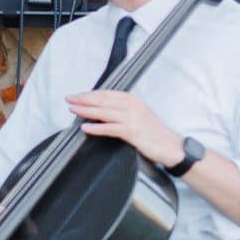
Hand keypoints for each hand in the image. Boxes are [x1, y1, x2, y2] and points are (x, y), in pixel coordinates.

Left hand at [65, 89, 181, 164]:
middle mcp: (132, 105)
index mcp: (133, 99)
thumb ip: (120, 109)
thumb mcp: (137, 114)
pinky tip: (85, 127)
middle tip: (69, 99)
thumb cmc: (152, 132)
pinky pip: (109, 128)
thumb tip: (97, 108)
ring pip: (103, 112)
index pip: (106, 94)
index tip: (76, 96)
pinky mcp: (132, 131)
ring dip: (85, 110)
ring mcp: (132, 118)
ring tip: (73, 110)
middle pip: (102, 100)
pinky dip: (96, 128)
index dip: (89, 94)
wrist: (170, 146)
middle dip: (83, 99)